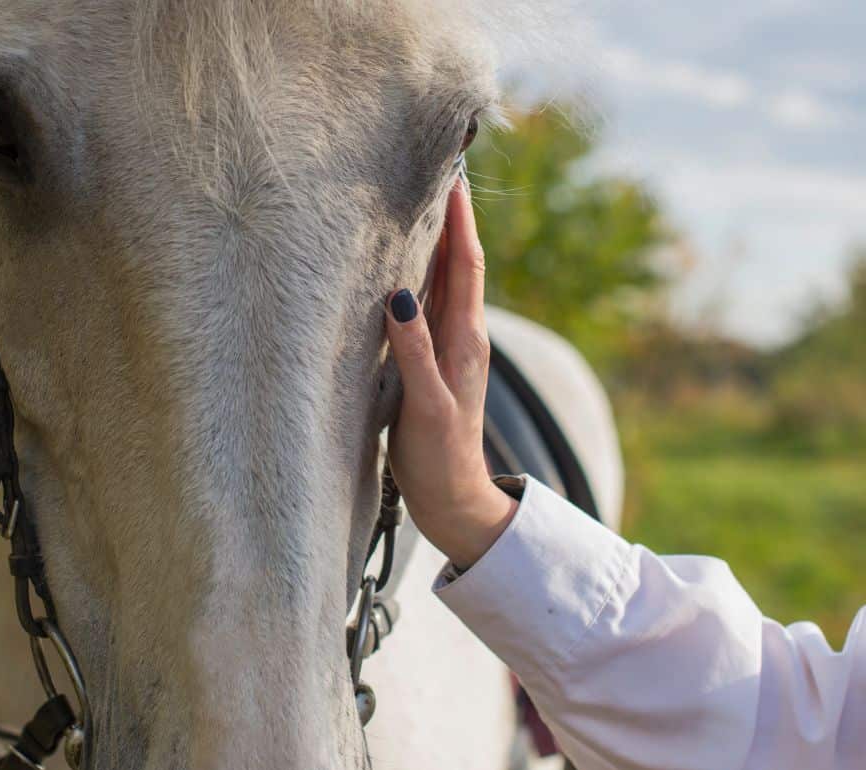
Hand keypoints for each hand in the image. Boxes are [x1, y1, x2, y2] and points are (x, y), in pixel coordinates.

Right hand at [385, 177, 517, 568]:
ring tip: (422, 205)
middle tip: (437, 171)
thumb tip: (400, 295)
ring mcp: (449, 351)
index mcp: (465, 341)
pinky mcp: (434, 366)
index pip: (467, 265)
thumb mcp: (426, 407)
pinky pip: (431, 308)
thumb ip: (415, 353)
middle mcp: (462, 337)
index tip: (454, 172)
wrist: (453, 499)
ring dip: (438, 244)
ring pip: (446, 284)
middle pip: (460, 265)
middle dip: (451, 218)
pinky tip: (404, 271)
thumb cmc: (440, 458)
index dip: (461, 219)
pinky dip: (421, 279)